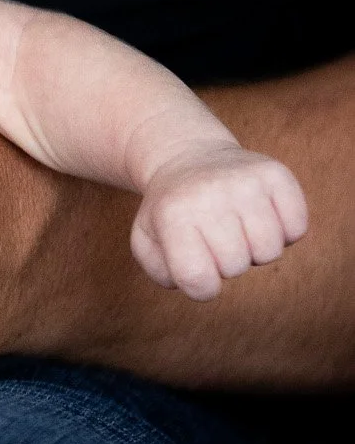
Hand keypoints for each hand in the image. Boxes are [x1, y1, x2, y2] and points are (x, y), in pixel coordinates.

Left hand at [131, 144, 308, 300]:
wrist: (189, 157)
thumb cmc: (171, 210)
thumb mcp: (146, 239)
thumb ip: (161, 271)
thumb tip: (199, 281)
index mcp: (174, 215)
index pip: (199, 280)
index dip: (201, 286)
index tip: (196, 266)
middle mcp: (210, 194)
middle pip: (236, 267)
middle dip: (226, 263)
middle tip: (214, 237)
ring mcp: (246, 182)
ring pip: (270, 252)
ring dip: (255, 249)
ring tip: (237, 227)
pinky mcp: (276, 174)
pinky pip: (297, 228)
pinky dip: (284, 231)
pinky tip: (261, 216)